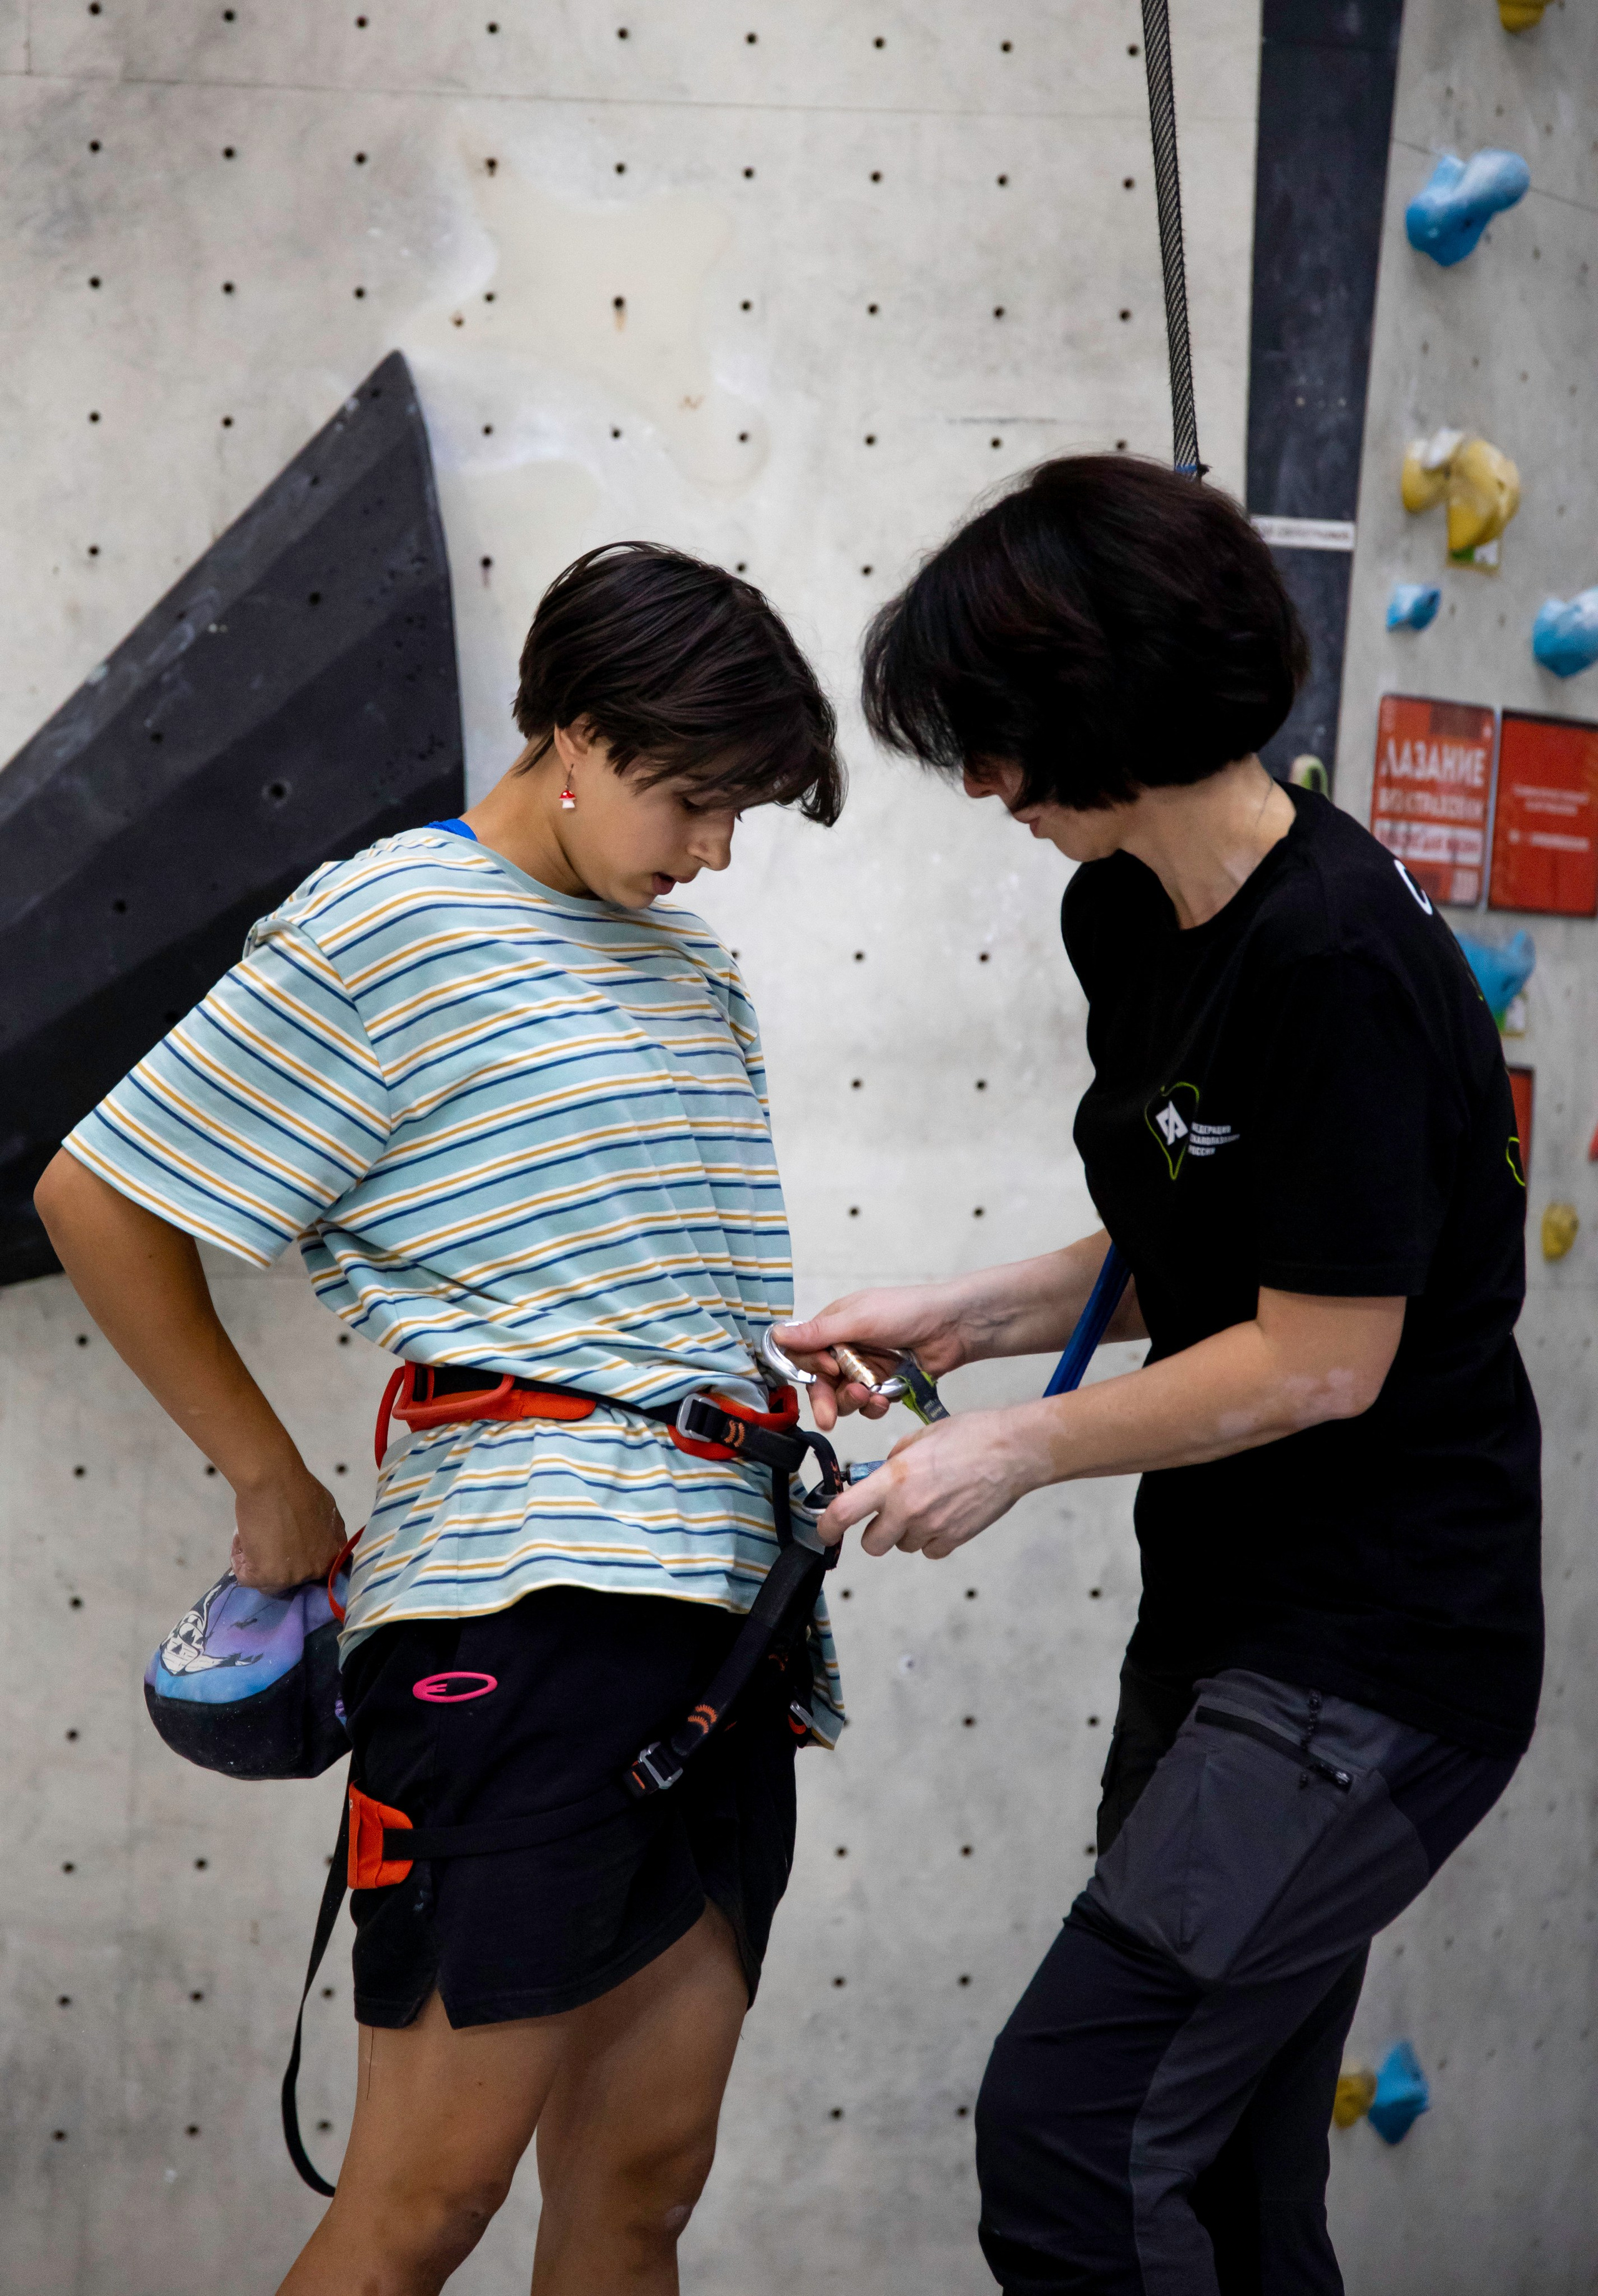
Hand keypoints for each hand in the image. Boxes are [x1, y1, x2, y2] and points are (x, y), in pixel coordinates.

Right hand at [231, 1467, 345, 1593]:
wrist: (275, 1480)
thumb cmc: (298, 1488)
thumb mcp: (327, 1512)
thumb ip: (325, 1533)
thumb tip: (317, 1544)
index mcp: (333, 1554)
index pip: (315, 1572)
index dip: (296, 1560)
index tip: (283, 1550)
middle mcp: (316, 1570)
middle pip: (291, 1578)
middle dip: (276, 1562)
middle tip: (266, 1540)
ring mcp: (292, 1576)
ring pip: (268, 1581)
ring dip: (256, 1561)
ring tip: (252, 1535)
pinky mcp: (266, 1576)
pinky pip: (246, 1577)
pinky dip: (238, 1559)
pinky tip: (241, 1538)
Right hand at [777, 1283, 967, 1431]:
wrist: (953, 1326)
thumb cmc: (906, 1311)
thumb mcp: (859, 1320)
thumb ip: (818, 1333)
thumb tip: (775, 1334)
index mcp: (834, 1327)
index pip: (805, 1355)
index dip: (812, 1369)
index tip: (828, 1371)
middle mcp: (846, 1349)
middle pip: (822, 1384)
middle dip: (826, 1400)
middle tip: (828, 1419)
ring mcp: (866, 1369)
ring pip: (844, 1398)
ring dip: (853, 1403)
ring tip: (870, 1397)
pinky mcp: (885, 1386)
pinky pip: (869, 1406)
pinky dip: (874, 1407)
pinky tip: (885, 1400)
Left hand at [816, 1404, 1044, 1558]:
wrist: (1012, 1452)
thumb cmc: (970, 1436)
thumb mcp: (919, 1437)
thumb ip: (893, 1461)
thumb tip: (881, 1477)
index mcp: (893, 1479)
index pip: (844, 1513)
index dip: (826, 1528)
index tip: (824, 1532)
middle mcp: (908, 1509)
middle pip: (872, 1544)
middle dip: (875, 1532)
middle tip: (888, 1514)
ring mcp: (932, 1528)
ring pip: (904, 1546)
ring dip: (907, 1532)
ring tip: (929, 1505)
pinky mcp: (954, 1540)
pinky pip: (930, 1550)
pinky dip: (932, 1539)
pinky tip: (945, 1515)